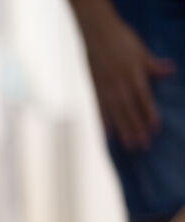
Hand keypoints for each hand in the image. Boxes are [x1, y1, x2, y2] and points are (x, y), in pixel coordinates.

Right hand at [73, 0, 175, 149]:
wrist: (96, 32)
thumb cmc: (120, 39)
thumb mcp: (140, 50)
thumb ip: (153, 64)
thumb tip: (170, 70)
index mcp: (132, 72)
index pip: (142, 97)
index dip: (149, 112)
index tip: (155, 128)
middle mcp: (118, 82)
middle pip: (128, 109)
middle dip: (136, 128)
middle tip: (142, 145)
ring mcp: (105, 87)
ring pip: (115, 112)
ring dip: (123, 129)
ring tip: (129, 145)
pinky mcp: (95, 88)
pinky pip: (100, 108)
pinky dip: (104, 121)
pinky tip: (108, 134)